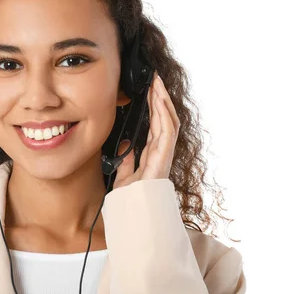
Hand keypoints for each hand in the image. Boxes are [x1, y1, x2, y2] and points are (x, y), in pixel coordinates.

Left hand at [112, 71, 180, 188]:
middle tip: (154, 79)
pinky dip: (164, 115)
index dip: (154, 106)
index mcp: (152, 154)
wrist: (133, 215)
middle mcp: (161, 152)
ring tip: (157, 83)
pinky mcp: (163, 158)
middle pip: (164, 119)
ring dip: (163, 101)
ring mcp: (164, 155)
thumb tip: (126, 143)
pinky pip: (167, 132)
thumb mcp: (124, 175)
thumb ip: (127, 160)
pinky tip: (159, 101)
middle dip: (160, 98)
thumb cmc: (131, 199)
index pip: (156, 125)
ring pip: (169, 121)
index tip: (149, 89)